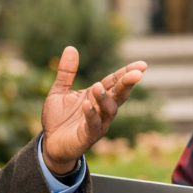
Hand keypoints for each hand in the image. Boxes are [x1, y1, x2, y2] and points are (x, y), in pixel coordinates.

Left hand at [40, 48, 146, 173]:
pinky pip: (93, 125)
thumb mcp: (59, 91)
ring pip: (109, 110)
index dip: (127, 72)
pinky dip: (91, 114)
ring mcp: (98, 123)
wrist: (51, 144)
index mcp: (97, 96)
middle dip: (127, 84)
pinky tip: (87, 104)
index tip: (142, 64)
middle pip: (118, 94)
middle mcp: (102, 109)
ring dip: (105, 98)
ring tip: (96, 86)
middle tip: (136, 74)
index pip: (114, 82)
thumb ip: (66, 72)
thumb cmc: (58, 118)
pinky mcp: (88, 136)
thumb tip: (71, 47)